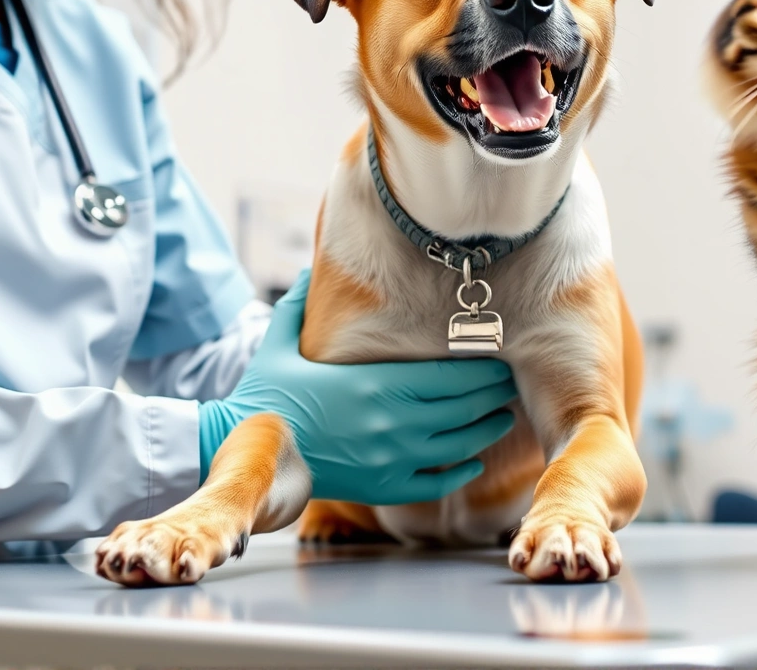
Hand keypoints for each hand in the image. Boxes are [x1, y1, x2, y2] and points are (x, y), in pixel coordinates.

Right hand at [198, 269, 517, 504]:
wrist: (247, 455)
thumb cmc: (265, 396)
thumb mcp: (277, 344)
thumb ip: (295, 305)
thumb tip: (299, 269)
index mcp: (374, 382)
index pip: (450, 373)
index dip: (482, 368)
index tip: (499, 357)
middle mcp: (391, 421)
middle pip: (464, 407)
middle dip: (492, 394)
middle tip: (509, 383)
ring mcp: (390, 458)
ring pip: (458, 444)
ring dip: (486, 429)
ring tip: (501, 417)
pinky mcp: (382, 488)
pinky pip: (436, 481)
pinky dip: (461, 471)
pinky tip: (473, 459)